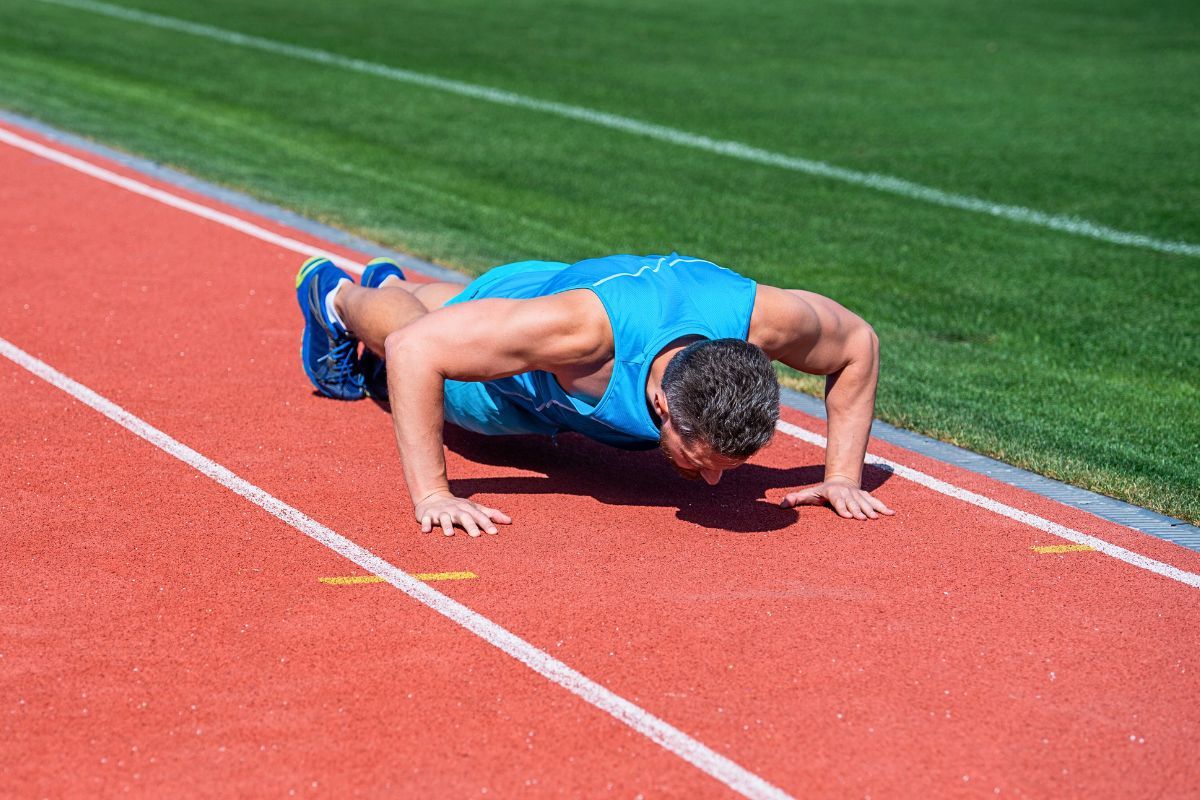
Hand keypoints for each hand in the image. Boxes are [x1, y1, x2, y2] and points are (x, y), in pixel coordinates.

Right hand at [414, 491, 511, 536]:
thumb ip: (491, 515)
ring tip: (450, 535)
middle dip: (470, 525)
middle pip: (464, 517)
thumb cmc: (459, 507)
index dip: (487, 524)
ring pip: (445, 519)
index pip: (479, 516)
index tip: (494, 533)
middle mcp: (455, 510)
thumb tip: (510, 521)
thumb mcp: (474, 508)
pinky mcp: (427, 516)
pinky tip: (426, 531)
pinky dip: (425, 524)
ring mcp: (441, 512)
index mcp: (467, 509)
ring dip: (447, 526)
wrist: (433, 496)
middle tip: (476, 536)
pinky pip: (425, 520)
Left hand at [780, 477, 894, 519]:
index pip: (838, 502)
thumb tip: (780, 505)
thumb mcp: (809, 494)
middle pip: (853, 503)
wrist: (840, 481)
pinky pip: (876, 502)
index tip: (848, 516)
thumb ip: (795, 499)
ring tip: (877, 518)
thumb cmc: (821, 492)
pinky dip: (884, 508)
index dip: (843, 508)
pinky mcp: (866, 498)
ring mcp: (858, 495)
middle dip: (858, 510)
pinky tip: (892, 514)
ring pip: (866, 502)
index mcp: (834, 494)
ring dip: (872, 510)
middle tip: (863, 519)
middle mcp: (847, 494)